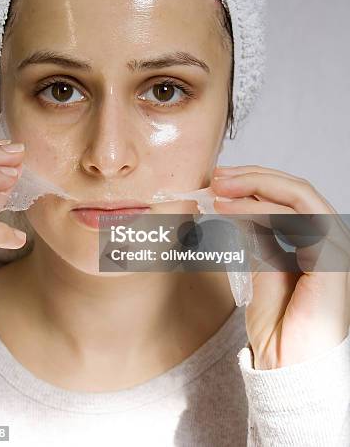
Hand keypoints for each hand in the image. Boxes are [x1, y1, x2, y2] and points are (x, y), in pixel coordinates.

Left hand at [210, 164, 349, 368]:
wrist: (287, 372)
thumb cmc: (277, 330)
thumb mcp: (261, 270)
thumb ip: (258, 237)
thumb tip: (239, 206)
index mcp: (314, 243)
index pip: (289, 198)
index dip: (255, 183)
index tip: (218, 183)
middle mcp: (328, 241)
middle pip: (295, 190)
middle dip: (253, 178)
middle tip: (216, 178)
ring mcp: (334, 249)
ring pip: (300, 196)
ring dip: (256, 186)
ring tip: (219, 190)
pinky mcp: (332, 260)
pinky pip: (302, 219)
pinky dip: (265, 208)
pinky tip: (235, 210)